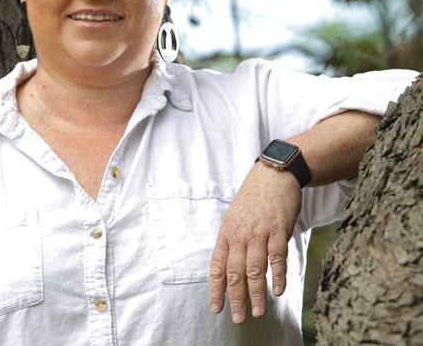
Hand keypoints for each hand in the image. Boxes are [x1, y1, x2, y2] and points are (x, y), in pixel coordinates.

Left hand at [208, 163, 301, 322]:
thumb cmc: (253, 199)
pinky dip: (278, 275)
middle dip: (235, 298)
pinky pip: (277, 256)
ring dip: (256, 293)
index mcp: (226, 234)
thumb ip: (232, 242)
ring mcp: (259, 232)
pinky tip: (278, 290)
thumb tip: (229, 267)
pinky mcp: (278, 229)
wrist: (272, 175)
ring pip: (255, 269)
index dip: (216, 289)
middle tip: (238, 318)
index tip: (216, 308)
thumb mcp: (235, 218)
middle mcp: (240, 235)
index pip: (217, 266)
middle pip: (235, 272)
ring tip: (258, 312)